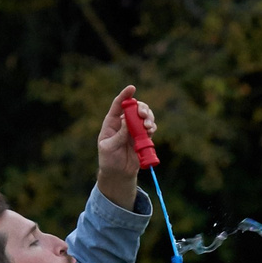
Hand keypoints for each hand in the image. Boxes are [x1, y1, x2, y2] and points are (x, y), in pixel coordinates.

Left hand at [95, 85, 154, 208]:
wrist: (118, 174)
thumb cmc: (109, 160)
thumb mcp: (109, 147)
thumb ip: (119, 135)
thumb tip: (127, 121)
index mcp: (112, 122)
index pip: (118, 104)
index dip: (125, 95)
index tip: (132, 88)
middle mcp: (124, 123)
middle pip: (134, 108)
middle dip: (141, 108)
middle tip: (143, 115)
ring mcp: (134, 130)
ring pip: (144, 117)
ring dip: (149, 118)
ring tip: (148, 126)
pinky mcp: (143, 138)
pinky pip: (150, 128)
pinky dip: (152, 127)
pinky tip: (151, 130)